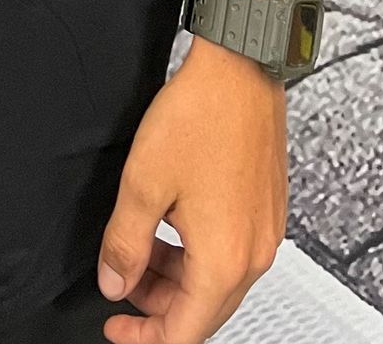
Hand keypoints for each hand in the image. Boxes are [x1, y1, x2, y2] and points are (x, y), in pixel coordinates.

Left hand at [94, 37, 287, 339]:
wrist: (240, 65)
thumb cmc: (201, 114)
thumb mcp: (142, 183)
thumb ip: (125, 243)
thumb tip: (115, 282)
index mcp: (224, 260)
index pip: (184, 333)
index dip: (144, 338)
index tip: (117, 327)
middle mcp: (254, 253)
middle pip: (204, 312)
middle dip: (159, 307)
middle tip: (123, 283)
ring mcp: (266, 231)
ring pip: (218, 281)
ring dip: (177, 277)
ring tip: (142, 247)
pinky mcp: (268, 208)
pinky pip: (232, 251)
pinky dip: (199, 252)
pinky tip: (174, 223)